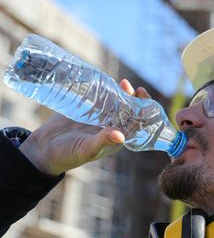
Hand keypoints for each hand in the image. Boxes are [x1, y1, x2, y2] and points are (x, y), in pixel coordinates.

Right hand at [19, 79, 149, 175]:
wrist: (45, 149)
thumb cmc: (69, 155)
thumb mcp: (87, 149)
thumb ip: (102, 142)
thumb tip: (121, 136)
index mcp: (116, 138)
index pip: (135, 125)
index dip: (142, 114)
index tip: (143, 104)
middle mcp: (111, 126)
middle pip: (128, 111)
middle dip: (134, 100)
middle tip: (133, 88)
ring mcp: (100, 117)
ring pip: (116, 103)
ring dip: (122, 93)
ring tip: (123, 83)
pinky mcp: (88, 108)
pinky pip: (101, 98)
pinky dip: (105, 90)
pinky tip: (107, 82)